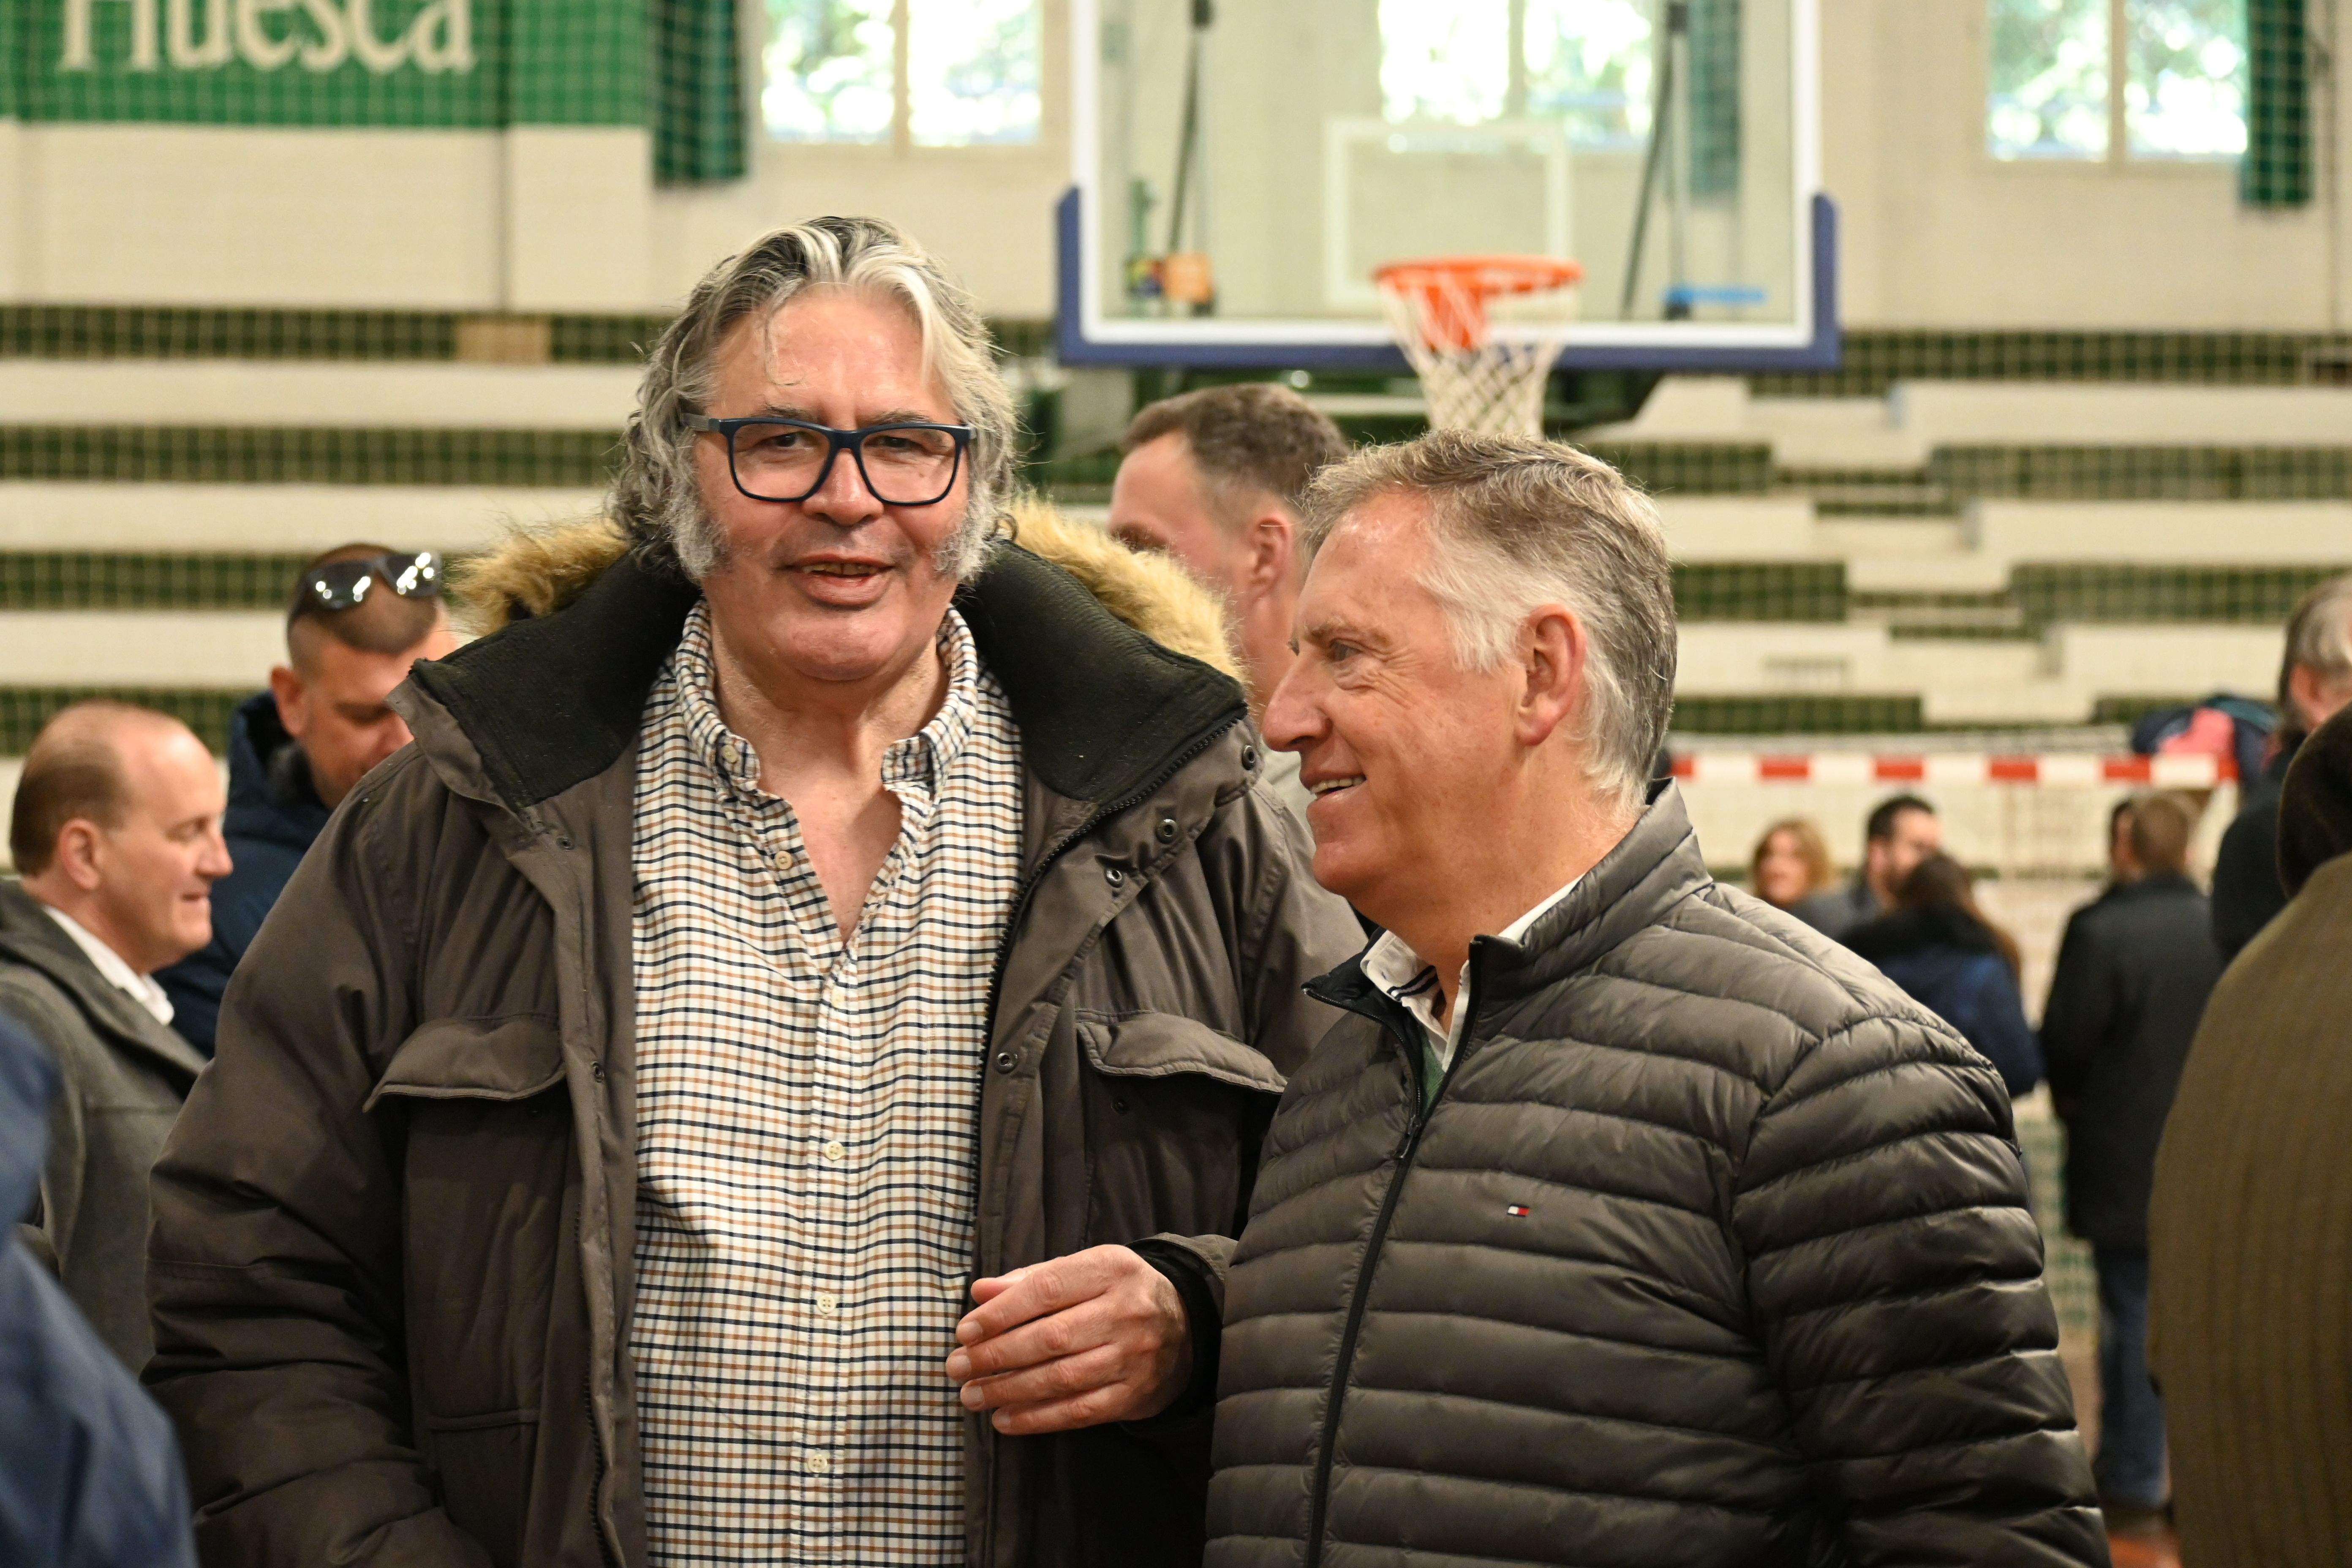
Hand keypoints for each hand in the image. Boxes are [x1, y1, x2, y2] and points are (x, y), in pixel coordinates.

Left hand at [943, 1244, 1192, 1434]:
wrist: (1185, 1327)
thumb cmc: (1116, 1293)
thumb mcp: (1084, 1270)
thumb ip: (1031, 1279)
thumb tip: (980, 1292)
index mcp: (1111, 1269)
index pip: (1047, 1289)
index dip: (1001, 1313)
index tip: (964, 1332)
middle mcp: (1127, 1311)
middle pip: (1050, 1337)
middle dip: (994, 1356)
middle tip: (956, 1367)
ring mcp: (1134, 1356)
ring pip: (1061, 1378)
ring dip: (1008, 1390)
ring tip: (971, 1395)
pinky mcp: (1135, 1395)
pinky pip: (1078, 1411)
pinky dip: (1036, 1418)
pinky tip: (1004, 1419)